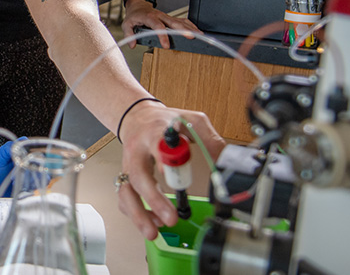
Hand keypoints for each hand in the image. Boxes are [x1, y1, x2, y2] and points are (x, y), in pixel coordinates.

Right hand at [116, 101, 224, 239]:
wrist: (138, 118)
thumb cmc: (164, 121)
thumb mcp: (192, 121)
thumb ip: (209, 139)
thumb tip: (224, 162)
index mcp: (155, 133)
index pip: (157, 144)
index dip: (165, 159)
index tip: (170, 171)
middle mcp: (138, 151)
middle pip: (139, 176)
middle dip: (154, 200)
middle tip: (170, 217)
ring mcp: (129, 165)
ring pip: (126, 192)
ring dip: (139, 214)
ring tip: (153, 231)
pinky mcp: (126, 177)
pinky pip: (125, 198)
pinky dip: (137, 213)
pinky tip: (153, 222)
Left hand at [120, 1, 201, 48]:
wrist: (138, 5)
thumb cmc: (134, 15)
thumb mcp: (126, 23)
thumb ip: (128, 34)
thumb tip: (132, 44)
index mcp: (150, 17)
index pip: (158, 26)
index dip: (163, 36)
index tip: (167, 45)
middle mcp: (160, 16)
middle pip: (174, 23)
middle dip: (183, 30)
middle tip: (191, 37)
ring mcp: (167, 17)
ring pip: (180, 21)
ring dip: (190, 28)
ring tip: (199, 35)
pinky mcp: (170, 18)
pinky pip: (182, 20)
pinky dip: (190, 25)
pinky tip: (196, 30)